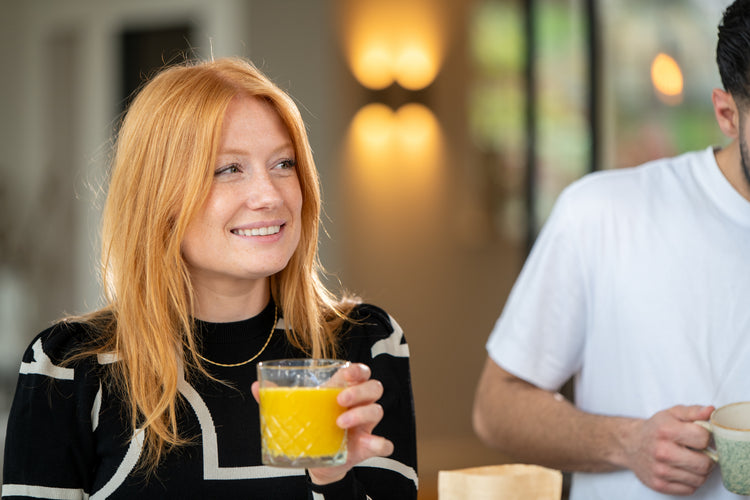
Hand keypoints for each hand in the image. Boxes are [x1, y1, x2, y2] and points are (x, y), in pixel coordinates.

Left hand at [251, 362, 393, 484]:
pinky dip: (379, 443)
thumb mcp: (299, 413)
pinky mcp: (367, 447)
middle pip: (374, 388)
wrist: (319, 462)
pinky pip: (384, 443)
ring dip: (361, 414)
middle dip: (360, 390)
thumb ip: (280, 399)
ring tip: (340, 421)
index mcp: (344, 391)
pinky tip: (368, 444)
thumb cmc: (313, 429)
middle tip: (340, 398)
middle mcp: (359, 405)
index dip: (359, 369)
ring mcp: (366, 426)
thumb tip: (256, 386)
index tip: (347, 372)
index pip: (361, 372)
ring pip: (377, 411)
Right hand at [621, 405, 714, 494]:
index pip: (703, 438)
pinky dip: (691, 481)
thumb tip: (711, 411)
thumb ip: (693, 411)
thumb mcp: (672, 414)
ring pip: (699, 479)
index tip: (701, 437)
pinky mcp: (659, 485)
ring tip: (691, 461)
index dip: (707, 437)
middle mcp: (661, 451)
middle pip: (704, 464)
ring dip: (700, 471)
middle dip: (707, 458)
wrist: (629, 444)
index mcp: (665, 430)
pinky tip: (683, 470)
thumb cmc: (655, 428)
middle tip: (701, 453)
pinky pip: (690, 489)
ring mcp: (660, 470)